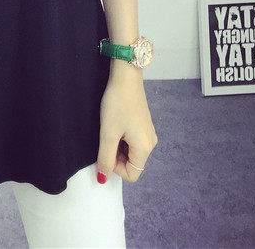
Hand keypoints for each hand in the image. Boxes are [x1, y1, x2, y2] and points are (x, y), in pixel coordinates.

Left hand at [96, 62, 157, 182]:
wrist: (126, 76)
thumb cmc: (117, 104)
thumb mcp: (108, 133)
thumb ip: (105, 157)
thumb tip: (103, 178)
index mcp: (144, 148)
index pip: (132, 174)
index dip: (115, 168)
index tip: (105, 150)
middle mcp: (150, 143)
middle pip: (132, 163)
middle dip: (116, 156)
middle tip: (105, 137)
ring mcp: (148, 132)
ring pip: (131, 151)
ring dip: (118, 145)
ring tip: (110, 127)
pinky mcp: (143, 123)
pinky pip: (133, 140)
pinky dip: (122, 137)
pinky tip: (115, 122)